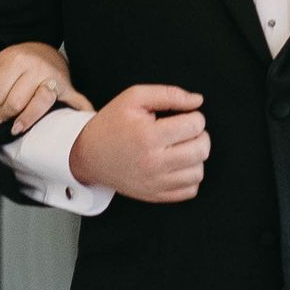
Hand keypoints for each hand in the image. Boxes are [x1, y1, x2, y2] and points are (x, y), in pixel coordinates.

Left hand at [0, 42, 89, 136]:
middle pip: (15, 102)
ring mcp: (54, 78)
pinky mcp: (69, 88)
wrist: (44, 52)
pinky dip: (80, 113)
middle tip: (1, 121)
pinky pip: (76, 102)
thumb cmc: (16, 64)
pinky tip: (76, 124)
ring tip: (16, 128)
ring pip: (40, 105)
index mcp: (16, 59)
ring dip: (26, 121)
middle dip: (4, 116)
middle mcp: (37, 67)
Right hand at [68, 85, 208, 203]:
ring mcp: (155, 183)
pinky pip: (190, 190)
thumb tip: (197, 100)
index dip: (195, 116)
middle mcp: (153, 162)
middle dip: (200, 135)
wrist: (88, 154)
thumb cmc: (111, 124)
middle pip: (201, 150)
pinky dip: (189, 177)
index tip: (184, 116)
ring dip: (195, 157)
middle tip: (185, 131)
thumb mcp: (134, 98)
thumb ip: (168, 94)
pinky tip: (177, 165)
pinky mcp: (156, 195)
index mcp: (148, 136)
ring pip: (198, 172)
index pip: (194, 126)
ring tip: (180, 148)